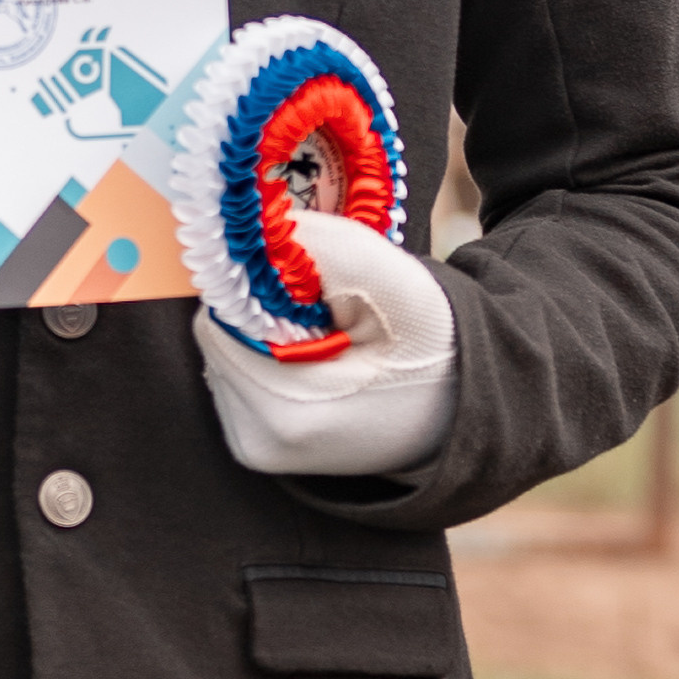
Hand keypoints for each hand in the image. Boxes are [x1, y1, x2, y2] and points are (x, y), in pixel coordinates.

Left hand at [194, 211, 459, 478]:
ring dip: (265, 334)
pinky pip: (237, 378)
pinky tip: (317, 364)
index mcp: (285, 411)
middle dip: (262, 310)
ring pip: (224, 355)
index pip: (221, 319)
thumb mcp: (390, 281)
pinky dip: (267, 359)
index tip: (312, 289)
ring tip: (329, 343)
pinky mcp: (256, 446)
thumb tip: (253, 228)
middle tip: (328, 316)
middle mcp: (258, 441)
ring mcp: (255, 449)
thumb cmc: (431, 346)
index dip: (260, 286)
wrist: (461, 405)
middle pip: (218, 338)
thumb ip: (320, 247)